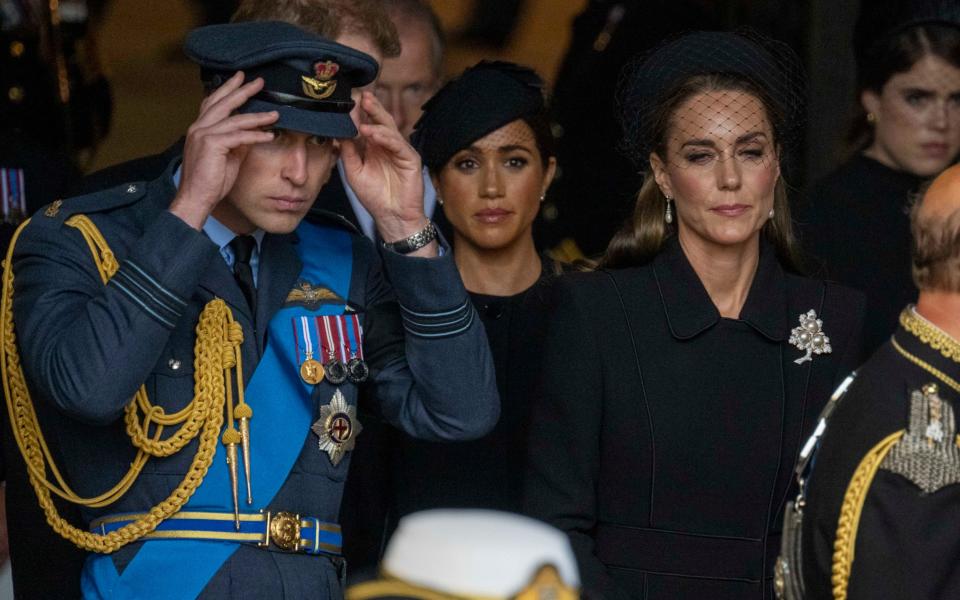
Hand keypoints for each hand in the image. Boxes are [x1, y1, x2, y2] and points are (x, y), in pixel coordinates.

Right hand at [169, 72, 277, 229]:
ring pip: (234, 118)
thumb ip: (237, 142)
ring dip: (257, 116)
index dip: (227, 90)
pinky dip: (255, 134)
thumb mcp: (227, 157)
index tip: (240, 79)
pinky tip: (269, 135)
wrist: (196, 198)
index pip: (213, 103)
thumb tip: (253, 133)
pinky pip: (239, 136)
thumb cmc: (210, 181)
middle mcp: (199, 127)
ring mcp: (203, 134)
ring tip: (275, 113)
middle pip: (223, 102)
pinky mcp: (212, 145)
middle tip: (258, 81)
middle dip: (241, 90)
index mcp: (200, 129)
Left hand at [341, 92, 431, 247]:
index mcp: (374, 147)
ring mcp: (399, 151)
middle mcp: (387, 146)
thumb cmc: (375, 196)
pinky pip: (397, 144)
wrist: (392, 216)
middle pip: (379, 121)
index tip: (345, 101)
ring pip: (389, 128)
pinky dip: (384, 137)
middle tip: (359, 94)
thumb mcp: (354, 171)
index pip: (366, 124)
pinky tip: (372, 132)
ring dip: (376, 117)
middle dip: (370, 107)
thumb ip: (348, 152)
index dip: (357, 113)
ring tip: (363, 107)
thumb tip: (338, 132)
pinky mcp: (410, 158)